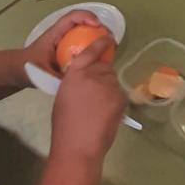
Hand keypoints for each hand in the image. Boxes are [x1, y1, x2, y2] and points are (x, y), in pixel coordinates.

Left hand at [24, 9, 104, 77]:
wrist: (20, 70)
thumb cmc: (29, 68)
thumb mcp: (41, 74)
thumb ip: (55, 78)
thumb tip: (75, 80)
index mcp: (54, 34)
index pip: (71, 18)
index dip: (85, 17)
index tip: (97, 26)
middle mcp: (62, 34)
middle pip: (82, 21)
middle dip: (99, 26)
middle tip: (110, 38)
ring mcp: (66, 40)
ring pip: (85, 31)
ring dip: (99, 34)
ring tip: (111, 44)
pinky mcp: (69, 48)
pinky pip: (84, 41)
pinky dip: (95, 44)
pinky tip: (103, 54)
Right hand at [49, 37, 125, 162]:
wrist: (78, 146)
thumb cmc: (65, 125)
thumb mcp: (64, 95)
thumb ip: (76, 81)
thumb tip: (86, 79)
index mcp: (76, 73)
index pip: (90, 51)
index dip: (100, 43)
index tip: (108, 38)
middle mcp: (94, 75)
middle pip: (104, 67)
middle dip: (102, 75)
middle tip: (95, 94)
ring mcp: (110, 86)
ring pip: (112, 81)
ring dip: (108, 88)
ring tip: (99, 108)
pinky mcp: (121, 98)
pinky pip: (119, 93)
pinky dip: (114, 100)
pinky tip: (105, 113)